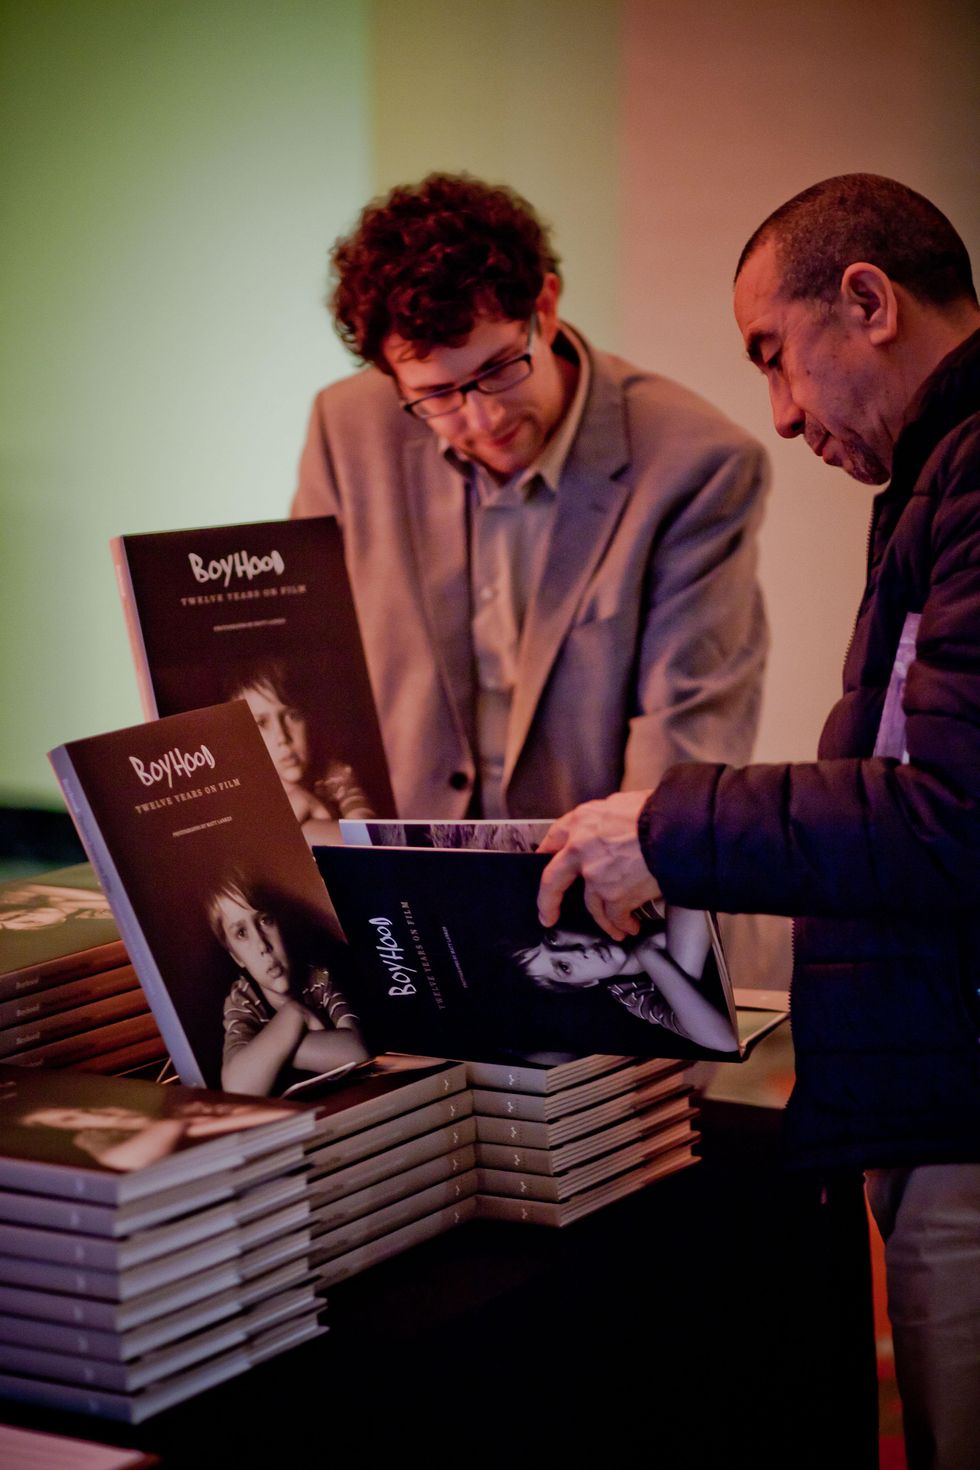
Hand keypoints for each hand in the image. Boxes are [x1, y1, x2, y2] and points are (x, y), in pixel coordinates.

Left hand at [537, 791, 661, 939]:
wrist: (674, 829)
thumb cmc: (656, 812)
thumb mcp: (622, 803)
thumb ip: (608, 819)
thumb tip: (612, 826)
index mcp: (581, 821)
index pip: (554, 839)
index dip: (548, 854)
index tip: (546, 863)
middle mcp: (580, 849)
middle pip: (553, 882)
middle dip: (548, 902)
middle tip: (548, 915)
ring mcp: (595, 876)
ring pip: (592, 906)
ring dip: (604, 921)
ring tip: (615, 928)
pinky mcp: (613, 896)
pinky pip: (614, 917)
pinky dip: (622, 925)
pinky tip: (629, 927)